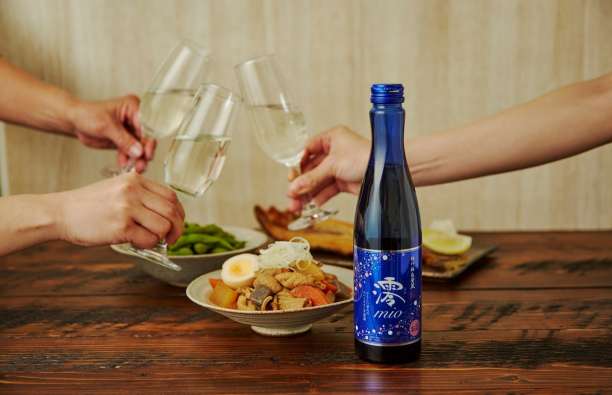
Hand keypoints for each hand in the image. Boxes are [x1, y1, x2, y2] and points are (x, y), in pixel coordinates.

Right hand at [54, 172, 184, 248]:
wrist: (60, 213)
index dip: (179, 213)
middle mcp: (133, 190)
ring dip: (160, 238)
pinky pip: (148, 239)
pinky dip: (147, 245)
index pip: (171, 196)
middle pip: (172, 211)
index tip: (177, 224)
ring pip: (163, 226)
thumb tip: (168, 217)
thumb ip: (142, 197)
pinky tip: (136, 243)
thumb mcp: (118, 189)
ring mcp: (127, 207)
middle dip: (177, 228)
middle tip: (171, 239)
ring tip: (148, 240)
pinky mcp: (120, 226)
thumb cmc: (89, 205)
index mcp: (135, 180)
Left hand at [68, 95, 155, 172]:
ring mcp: (130, 130)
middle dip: (144, 152)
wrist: (74, 121)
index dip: (148, 140)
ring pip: (140, 147)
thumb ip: (123, 140)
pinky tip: (124, 164)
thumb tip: (138, 151)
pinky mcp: (125, 140)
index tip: (147, 152)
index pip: (147, 125)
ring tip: (135, 167)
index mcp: (133, 107)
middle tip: (142, 163)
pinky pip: (131, 152)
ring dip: (138, 158)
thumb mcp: (106, 126)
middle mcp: (134, 118)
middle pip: (146, 137)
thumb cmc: (87, 114)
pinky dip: (128, 159)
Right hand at [288, 125, 369, 210]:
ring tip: (298, 206)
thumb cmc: (364, 157)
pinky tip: (314, 204)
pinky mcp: (346, 181)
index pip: (308, 150)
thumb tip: (293, 188)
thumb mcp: (333, 165)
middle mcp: (335, 151)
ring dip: (308, 193)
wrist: (386, 171)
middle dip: (301, 183)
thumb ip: (311, 178)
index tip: (292, 177)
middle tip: (291, 196)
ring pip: (319, 180)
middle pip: (312, 168)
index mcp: (331, 138)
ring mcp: (340, 167)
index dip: (298, 164)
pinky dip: (321, 196)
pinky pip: (328, 189)